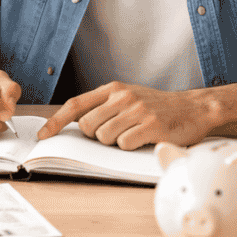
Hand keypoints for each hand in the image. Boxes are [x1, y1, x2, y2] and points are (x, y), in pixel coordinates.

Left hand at [37, 82, 217, 149]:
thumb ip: (103, 106)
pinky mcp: (151, 125)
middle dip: (96, 136)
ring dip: (115, 142)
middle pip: (87, 126)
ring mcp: (136, 110)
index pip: (75, 104)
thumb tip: (74, 125)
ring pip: (104, 137)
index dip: (55, 121)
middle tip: (117, 132)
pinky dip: (130, 147)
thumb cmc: (156, 106)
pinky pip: (124, 145)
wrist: (193, 108)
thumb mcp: (127, 98)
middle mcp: (122, 96)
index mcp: (112, 88)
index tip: (43, 136)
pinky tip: (144, 139)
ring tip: (133, 134)